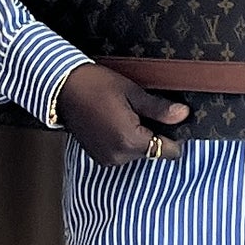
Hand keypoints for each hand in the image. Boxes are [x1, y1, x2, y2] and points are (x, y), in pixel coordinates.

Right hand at [55, 64, 188, 165]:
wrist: (61, 88)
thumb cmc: (95, 85)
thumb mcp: (132, 92)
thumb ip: (159, 109)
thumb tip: (183, 115)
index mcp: (130, 140)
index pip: (168, 151)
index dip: (174, 136)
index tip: (171, 120)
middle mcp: (119, 156)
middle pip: (153, 152)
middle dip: (153, 134)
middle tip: (141, 110)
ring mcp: (107, 159)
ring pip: (137, 152)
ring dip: (138, 137)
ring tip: (125, 114)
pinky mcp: (98, 157)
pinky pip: (122, 153)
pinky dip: (124, 140)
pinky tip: (115, 121)